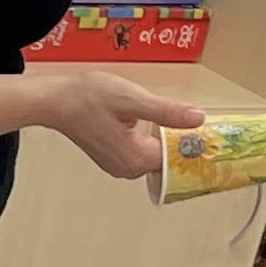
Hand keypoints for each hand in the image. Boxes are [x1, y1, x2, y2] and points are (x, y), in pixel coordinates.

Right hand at [31, 70, 207, 183]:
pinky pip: (141, 152)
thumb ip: (167, 112)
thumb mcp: (133, 99)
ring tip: (181, 122)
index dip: (193, 145)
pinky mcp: (112, 157)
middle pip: (166, 159)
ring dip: (166, 140)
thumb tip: (198, 119)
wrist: (56, 101)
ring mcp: (118, 165)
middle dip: (181, 143)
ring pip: (154, 155)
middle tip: (199, 124)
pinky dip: (151, 140)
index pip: (176, 158)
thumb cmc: (89, 97)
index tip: (209, 134)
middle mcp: (127, 169)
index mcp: (135, 158)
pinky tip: (155, 124)